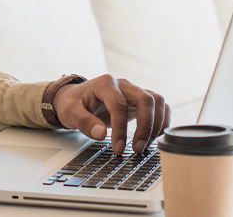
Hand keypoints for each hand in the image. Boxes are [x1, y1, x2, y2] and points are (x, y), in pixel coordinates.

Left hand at [52, 74, 169, 154]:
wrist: (74, 98)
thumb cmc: (72, 103)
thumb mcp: (70, 113)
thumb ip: (84, 122)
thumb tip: (101, 134)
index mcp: (105, 84)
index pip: (119, 105)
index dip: (121, 129)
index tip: (118, 148)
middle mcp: (123, 85)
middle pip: (146, 99)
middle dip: (146, 126)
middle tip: (137, 148)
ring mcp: (133, 91)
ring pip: (157, 101)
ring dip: (156, 124)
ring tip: (145, 145)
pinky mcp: (138, 101)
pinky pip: (159, 106)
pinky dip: (162, 120)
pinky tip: (154, 136)